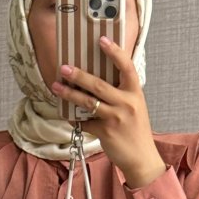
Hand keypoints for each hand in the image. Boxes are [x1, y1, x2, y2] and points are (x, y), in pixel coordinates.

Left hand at [50, 36, 166, 188]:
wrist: (142, 158)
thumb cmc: (136, 131)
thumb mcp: (136, 107)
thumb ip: (123, 93)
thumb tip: (101, 81)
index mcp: (135, 93)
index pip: (126, 66)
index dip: (114, 52)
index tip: (102, 40)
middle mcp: (126, 103)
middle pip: (99, 84)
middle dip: (79, 75)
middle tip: (64, 67)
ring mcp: (115, 118)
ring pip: (88, 102)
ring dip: (70, 94)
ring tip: (56, 87)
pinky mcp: (105, 132)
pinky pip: (86, 122)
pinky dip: (76, 118)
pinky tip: (68, 114)